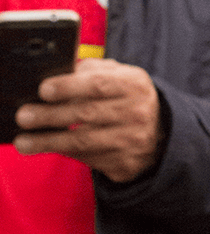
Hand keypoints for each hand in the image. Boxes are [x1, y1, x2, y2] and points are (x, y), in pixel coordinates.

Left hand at [14, 58, 162, 182]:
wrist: (161, 133)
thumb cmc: (128, 99)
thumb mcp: (120, 76)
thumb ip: (92, 70)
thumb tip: (58, 69)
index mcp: (134, 85)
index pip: (99, 84)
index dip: (69, 86)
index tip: (43, 90)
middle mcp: (137, 113)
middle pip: (88, 114)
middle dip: (51, 116)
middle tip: (24, 116)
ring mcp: (132, 141)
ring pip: (84, 141)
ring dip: (49, 141)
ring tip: (24, 141)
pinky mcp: (125, 164)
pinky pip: (89, 159)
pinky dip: (65, 152)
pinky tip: (48, 147)